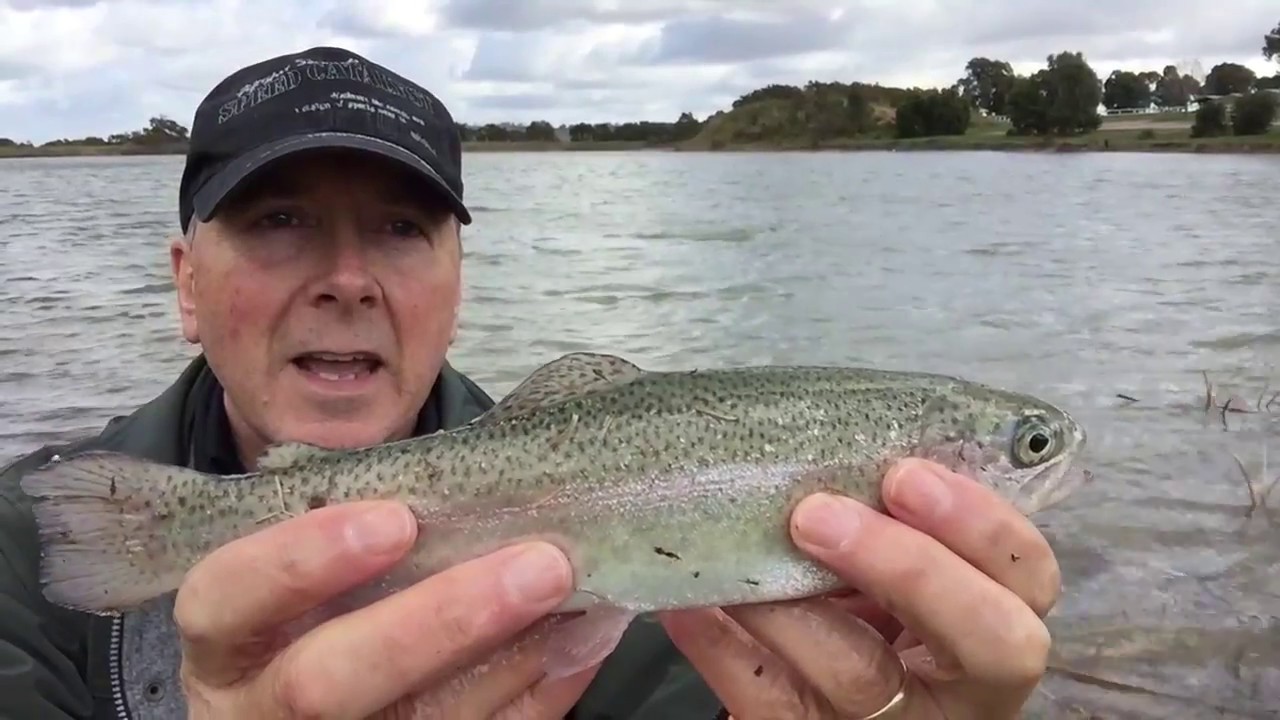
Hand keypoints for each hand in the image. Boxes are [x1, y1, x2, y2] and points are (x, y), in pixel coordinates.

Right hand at [174, 500, 598, 718]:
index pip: (226, 598)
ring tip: (579, 594)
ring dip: (511, 659)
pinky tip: (580, 644)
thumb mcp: (302, 572)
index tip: (394, 520)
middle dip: (440, 621)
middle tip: (541, 564)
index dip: (302, 559)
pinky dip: (537, 696)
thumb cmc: (314, 612)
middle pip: (325, 685)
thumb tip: (471, 484)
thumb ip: (355, 531)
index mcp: (224, 643)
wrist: (298, 713)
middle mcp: (256, 711)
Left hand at [659, 458, 1058, 718]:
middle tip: (816, 514)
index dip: (979, 525)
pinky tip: (689, 607)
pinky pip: (774, 705)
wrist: (818, 693)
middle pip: (988, 640)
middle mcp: (967, 686)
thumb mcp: (894, 560)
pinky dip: (724, 650)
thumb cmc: (863, 601)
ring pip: (866, 677)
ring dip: (791, 608)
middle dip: (910, 567)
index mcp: (998, 620)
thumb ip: (893, 517)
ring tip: (733, 559)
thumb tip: (830, 434)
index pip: (1028, 575)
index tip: (904, 473)